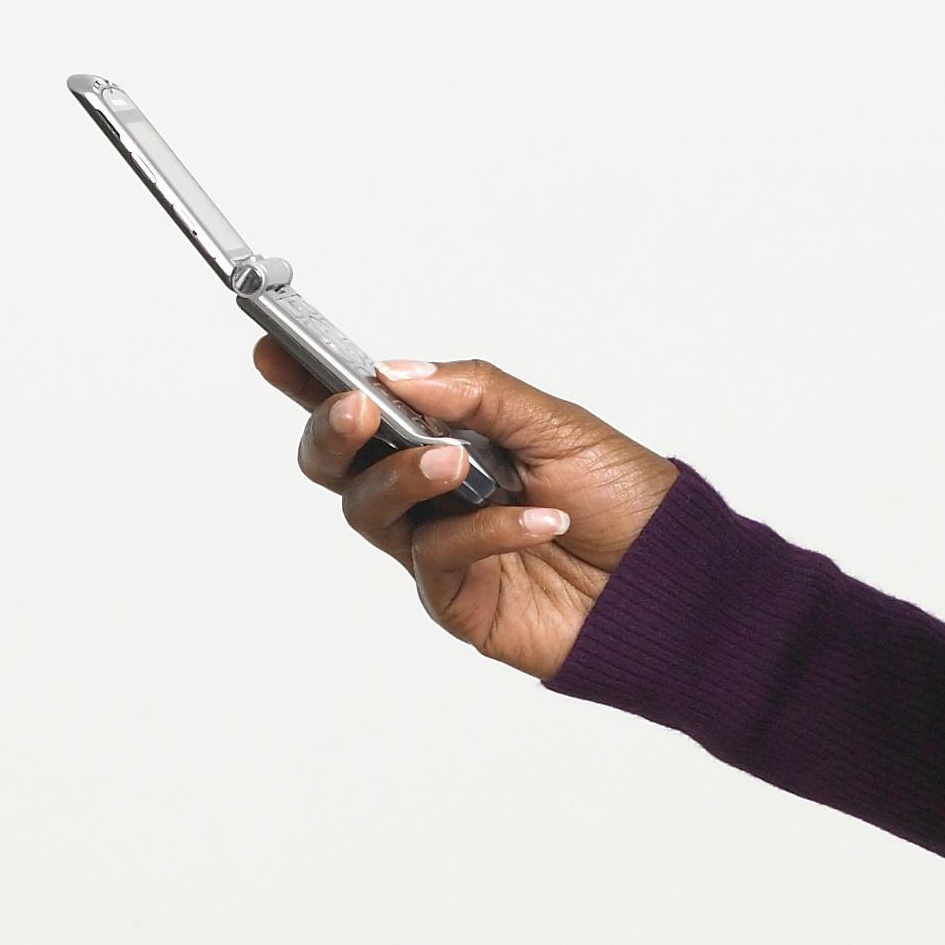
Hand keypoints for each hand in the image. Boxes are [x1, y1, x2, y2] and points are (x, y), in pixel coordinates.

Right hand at [254, 343, 676, 682]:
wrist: (671, 581)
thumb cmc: (622, 498)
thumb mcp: (559, 424)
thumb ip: (478, 393)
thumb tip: (396, 369)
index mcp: (446, 436)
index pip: (363, 405)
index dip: (308, 378)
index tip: (272, 345)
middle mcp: (428, 491)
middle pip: (336, 463)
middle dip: (331, 430)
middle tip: (356, 408)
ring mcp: (436, 545)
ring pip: (368, 510)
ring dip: (405, 477)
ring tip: (455, 464)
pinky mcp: (455, 599)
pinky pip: (435, 559)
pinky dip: (481, 533)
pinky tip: (534, 521)